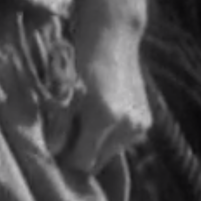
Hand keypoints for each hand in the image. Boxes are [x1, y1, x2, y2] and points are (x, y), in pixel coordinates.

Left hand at [54, 21, 150, 177]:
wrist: (113, 38)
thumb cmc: (80, 61)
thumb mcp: (62, 91)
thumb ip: (59, 125)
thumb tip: (53, 152)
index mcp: (104, 118)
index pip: (83, 161)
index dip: (65, 158)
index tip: (54, 148)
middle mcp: (128, 126)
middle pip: (97, 162)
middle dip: (79, 153)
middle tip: (65, 135)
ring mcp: (140, 125)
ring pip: (110, 154)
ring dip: (95, 146)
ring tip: (82, 122)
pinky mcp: (147, 121)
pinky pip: (122, 142)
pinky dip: (108, 136)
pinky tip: (98, 117)